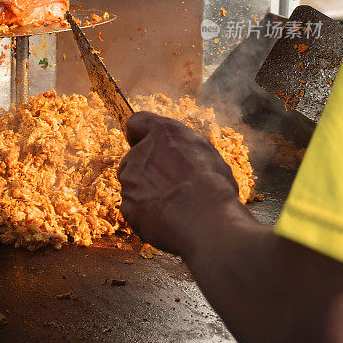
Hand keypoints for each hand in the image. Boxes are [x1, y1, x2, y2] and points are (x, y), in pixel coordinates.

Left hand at [118, 112, 239, 257]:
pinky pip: (135, 209)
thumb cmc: (214, 185)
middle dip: (147, 170)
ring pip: (134, 185)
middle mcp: (140, 153)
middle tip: (172, 185)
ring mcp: (130, 181)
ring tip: (174, 206)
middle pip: (134, 158)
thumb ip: (185, 149)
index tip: (143, 141)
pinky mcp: (128, 207)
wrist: (205, 220)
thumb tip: (185, 157)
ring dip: (148, 193)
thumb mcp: (207, 154)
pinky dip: (146, 215)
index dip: (139, 133)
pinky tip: (167, 220)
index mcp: (162, 134)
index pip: (137, 122)